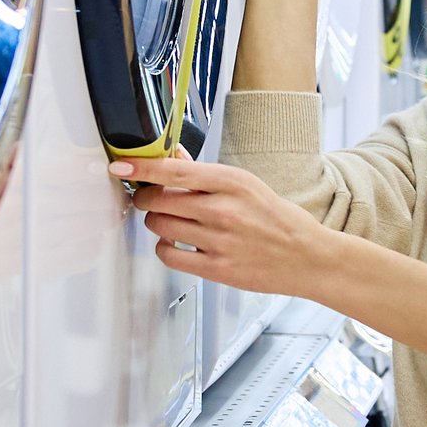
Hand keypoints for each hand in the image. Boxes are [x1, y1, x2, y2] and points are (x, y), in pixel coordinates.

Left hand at [109, 152, 337, 295]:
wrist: (306, 256)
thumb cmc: (277, 219)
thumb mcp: (247, 185)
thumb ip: (206, 174)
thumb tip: (171, 158)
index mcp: (232, 182)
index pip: (173, 169)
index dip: (140, 167)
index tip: (119, 166)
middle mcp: (223, 210)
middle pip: (157, 199)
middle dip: (146, 198)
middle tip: (151, 199)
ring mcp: (219, 240)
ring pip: (159, 226)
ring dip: (157, 223)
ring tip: (172, 222)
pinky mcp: (216, 268)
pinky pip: (168, 255)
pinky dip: (165, 248)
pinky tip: (177, 243)